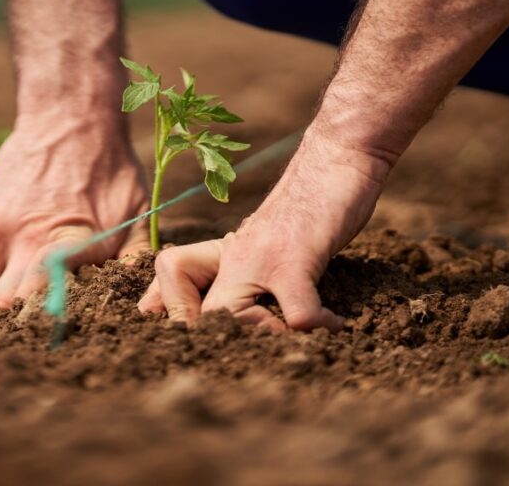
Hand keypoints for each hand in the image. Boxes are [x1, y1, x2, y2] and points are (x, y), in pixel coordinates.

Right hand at [0, 116, 149, 306]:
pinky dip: (10, 242)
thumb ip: (134, 254)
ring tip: (36, 267)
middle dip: (18, 309)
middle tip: (35, 311)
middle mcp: (27, 238)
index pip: (40, 296)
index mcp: (67, 244)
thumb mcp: (136, 210)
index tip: (46, 325)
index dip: (39, 317)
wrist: (69, 113)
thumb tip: (142, 295)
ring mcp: (1, 222)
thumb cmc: (111, 166)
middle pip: (3, 298)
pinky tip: (32, 220)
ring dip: (11, 280)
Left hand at [138, 131, 390, 330]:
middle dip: (215, 343)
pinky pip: (297, 314)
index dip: (175, 317)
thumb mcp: (267, 241)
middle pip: (193, 316)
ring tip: (294, 339)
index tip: (197, 342)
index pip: (172, 286)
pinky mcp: (295, 258)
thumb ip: (249, 272)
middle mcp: (233, 258)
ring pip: (229, 318)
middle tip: (254, 352)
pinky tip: (336, 324)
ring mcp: (260, 259)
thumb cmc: (309, 205)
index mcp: (224, 256)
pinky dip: (317, 326)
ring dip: (264, 339)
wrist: (336, 157)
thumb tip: (245, 311)